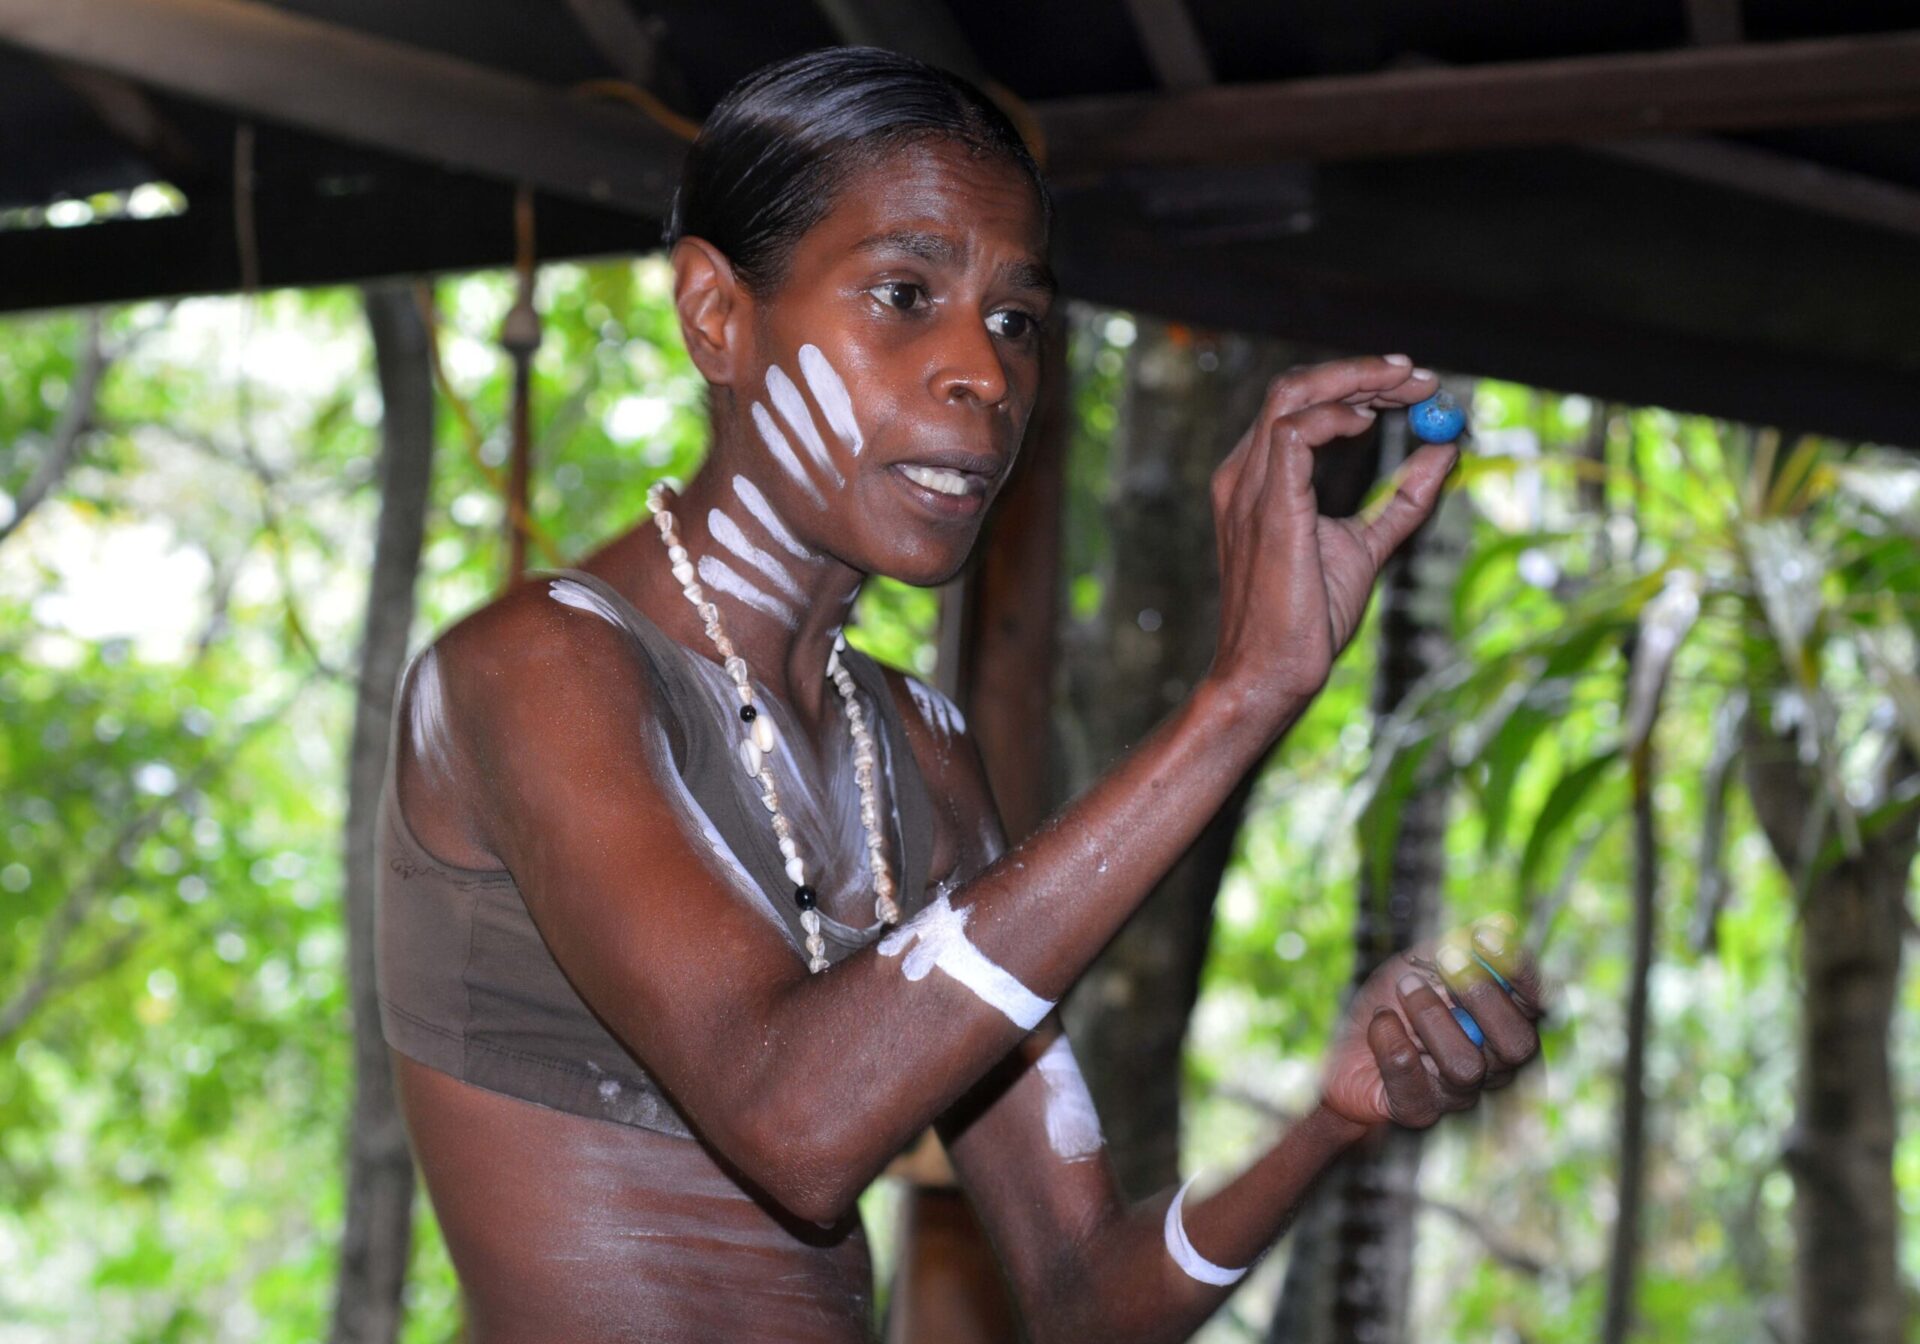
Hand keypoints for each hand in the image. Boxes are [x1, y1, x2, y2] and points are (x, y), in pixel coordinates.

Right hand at [1207, 356, 1459, 721]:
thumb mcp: (1367, 546)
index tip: (1412, 385)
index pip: (1302, 404)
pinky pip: (1293, 433)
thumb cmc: (1306, 619)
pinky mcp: (1267, 507)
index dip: (1358, 384)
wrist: (1272, 674)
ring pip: (1292, 395)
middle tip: (1420, 376)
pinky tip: (1372, 424)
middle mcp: (1244, 475)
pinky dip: (1337, 415)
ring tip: (1408, 385)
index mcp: (1260, 481)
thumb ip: (1403, 501)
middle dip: (1363, 372)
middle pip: (1295, 386)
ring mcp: (1249, 488)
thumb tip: (1446, 452)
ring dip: (1356, 380)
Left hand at [1320, 915, 1544, 1130]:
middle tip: (1444, 961)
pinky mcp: (1417, 1109)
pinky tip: (1380, 1021)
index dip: (1520, 972)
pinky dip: (1390, 1039)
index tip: (1484, 937)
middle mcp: (1493, 1064)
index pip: (1538, 1005)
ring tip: (1402, 990)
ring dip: (1429, 1015)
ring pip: (1465, 1065)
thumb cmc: (1395, 1002)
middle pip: (1517, 1044)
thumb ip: (1460, 946)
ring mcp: (1458, 1092)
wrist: (1343, 1046)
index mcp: (1504, 1023)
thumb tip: (1502, 925)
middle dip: (1480, 996)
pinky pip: (1410, 1077)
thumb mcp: (1422, 963)